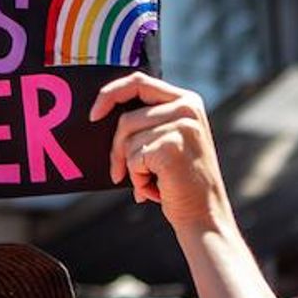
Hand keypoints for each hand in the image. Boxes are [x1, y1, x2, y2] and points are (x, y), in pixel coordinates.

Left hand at [89, 72, 232, 232]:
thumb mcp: (168, 141)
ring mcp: (182, 125)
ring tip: (152, 182)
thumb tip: (100, 113)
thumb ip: (147, 122)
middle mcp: (187, 108)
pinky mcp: (172, 146)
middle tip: (117, 172)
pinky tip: (156, 190)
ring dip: (132, 168)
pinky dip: (138, 179)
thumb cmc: (178, 181)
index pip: (138, 82)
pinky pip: (134, 159)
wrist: (204, 215)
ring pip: (128, 140)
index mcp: (187, 100)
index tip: (93, 115)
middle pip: (127, 118)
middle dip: (116, 148)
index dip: (110, 94)